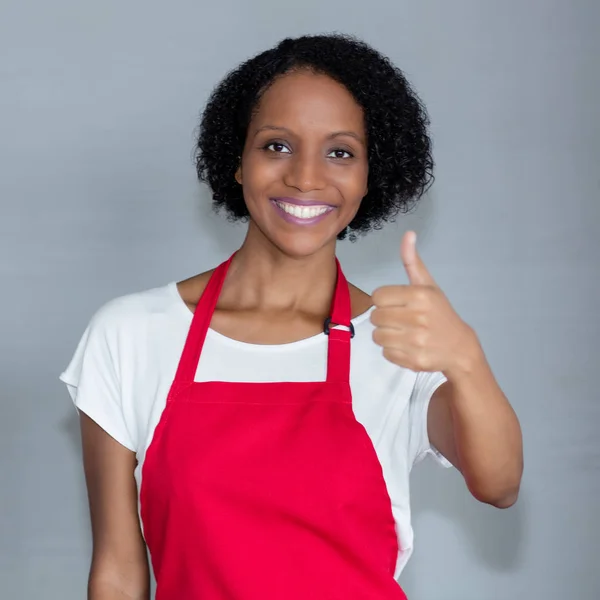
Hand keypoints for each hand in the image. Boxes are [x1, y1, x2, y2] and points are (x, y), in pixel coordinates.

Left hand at [371, 231, 478, 375]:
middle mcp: (418, 318)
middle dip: (384, 318)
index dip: (384, 300)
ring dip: (386, 335)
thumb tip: (408, 234)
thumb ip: (413, 262)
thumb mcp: (428, 286)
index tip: (397, 304)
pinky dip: (393, 351)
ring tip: (403, 333)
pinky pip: (386, 353)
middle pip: (375, 317)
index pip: (378, 296)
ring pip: (377, 336)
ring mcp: (416, 341)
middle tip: (401, 320)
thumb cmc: (440, 313)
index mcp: (419, 296)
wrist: (459, 347)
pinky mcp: (413, 360)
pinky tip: (408, 346)